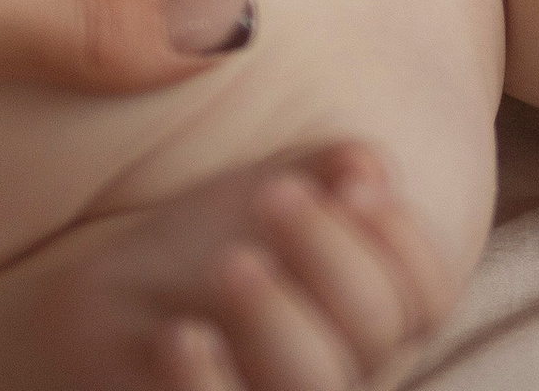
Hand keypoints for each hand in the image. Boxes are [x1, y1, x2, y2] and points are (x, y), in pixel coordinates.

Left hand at [31, 148, 455, 390]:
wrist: (112, 306)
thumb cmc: (208, 242)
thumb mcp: (274, 190)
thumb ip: (330, 173)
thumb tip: (366, 168)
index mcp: (369, 316)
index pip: (426, 297)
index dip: (402, 240)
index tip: (352, 182)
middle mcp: (341, 374)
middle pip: (375, 330)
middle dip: (329, 251)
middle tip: (271, 195)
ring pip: (318, 385)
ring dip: (278, 315)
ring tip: (230, 261)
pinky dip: (208, 385)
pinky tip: (180, 335)